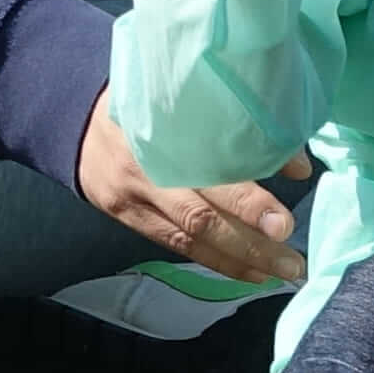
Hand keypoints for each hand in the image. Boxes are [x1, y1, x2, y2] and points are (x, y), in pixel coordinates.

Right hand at [74, 91, 303, 286]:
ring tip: (278, 272)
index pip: (207, 172)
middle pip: (199, 215)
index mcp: (160, 131)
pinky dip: (215, 260)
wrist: (76, 120)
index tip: (282, 220)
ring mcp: (132, 198)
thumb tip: (298, 165)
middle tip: (290, 258)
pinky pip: (175, 244)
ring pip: (188, 237)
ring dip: (238, 259)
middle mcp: (143, 169)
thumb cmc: (148, 104)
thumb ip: (237, 126)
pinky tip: (248, 271)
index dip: (246, 200)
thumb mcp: (184, 100)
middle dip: (249, 241)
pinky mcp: (126, 217)